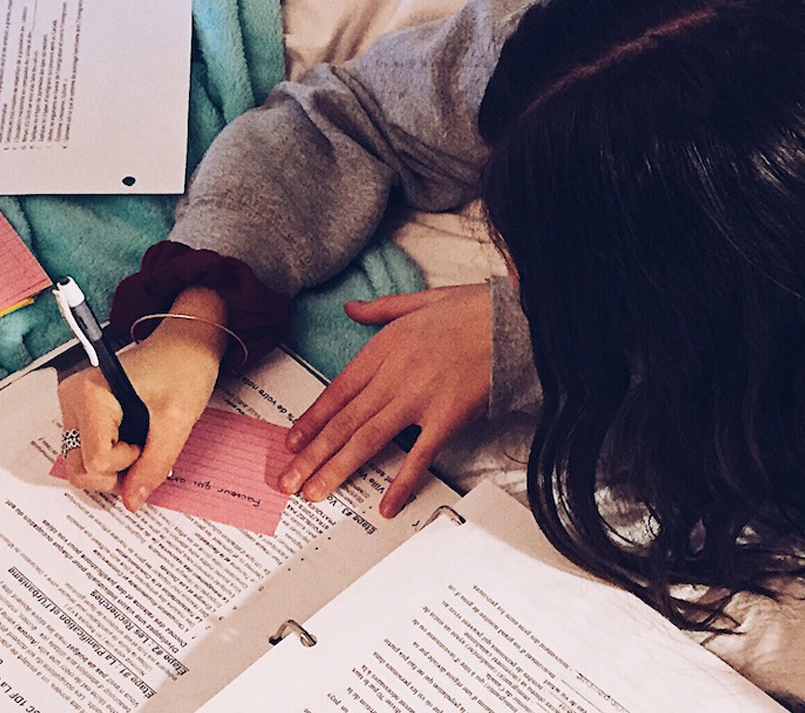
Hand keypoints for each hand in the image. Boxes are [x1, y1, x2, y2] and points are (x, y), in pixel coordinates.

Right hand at [57, 288, 228, 509]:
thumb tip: (133, 501)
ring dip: (113, 469)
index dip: (129, 463)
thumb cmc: (183, 368)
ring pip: (80, 465)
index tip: (149, 441)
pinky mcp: (83, 413)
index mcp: (91, 394)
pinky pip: (87, 452)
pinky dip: (111, 459)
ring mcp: (74, 407)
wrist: (187, 344)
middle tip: (145, 452)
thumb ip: (154, 465)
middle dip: (115, 475)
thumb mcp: (177, 420)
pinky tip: (132, 442)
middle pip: (79, 468)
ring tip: (140, 445)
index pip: (96, 461)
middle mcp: (73, 400)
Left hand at [275, 284, 490, 517]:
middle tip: (288, 481)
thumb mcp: (420, 300)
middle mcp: (394, 376)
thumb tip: (351, 308)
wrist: (515, 320)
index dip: (311, 420)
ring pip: (368, 439)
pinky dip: (401, 481)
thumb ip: (380, 308)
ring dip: (338, 469)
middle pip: (344, 421)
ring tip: (315, 492)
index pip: (337, 391)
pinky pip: (419, 455)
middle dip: (312, 454)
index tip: (291, 442)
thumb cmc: (473, 309)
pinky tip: (386, 504)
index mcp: (384, 348)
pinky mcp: (447, 418)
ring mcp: (419, 399)